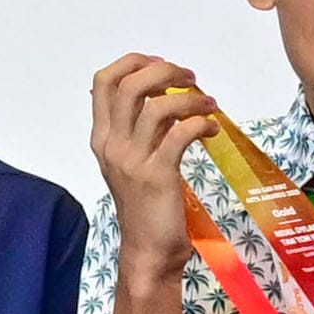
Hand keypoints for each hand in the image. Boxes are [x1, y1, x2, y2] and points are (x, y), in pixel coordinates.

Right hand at [84, 52, 226, 262]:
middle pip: (129, 85)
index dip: (132, 63)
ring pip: (157, 106)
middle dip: (164, 72)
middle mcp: (112, 145)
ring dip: (189, 98)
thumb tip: (162, 96)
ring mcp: (132, 161)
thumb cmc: (145, 206)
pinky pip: (180, 134)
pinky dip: (200, 123)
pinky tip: (212, 129)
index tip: (160, 65)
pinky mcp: (157, 176)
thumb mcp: (131, 163)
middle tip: (189, 78)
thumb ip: (137, 130)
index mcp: (102, 138)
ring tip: (208, 104)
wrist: (148, 250)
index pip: (103, 82)